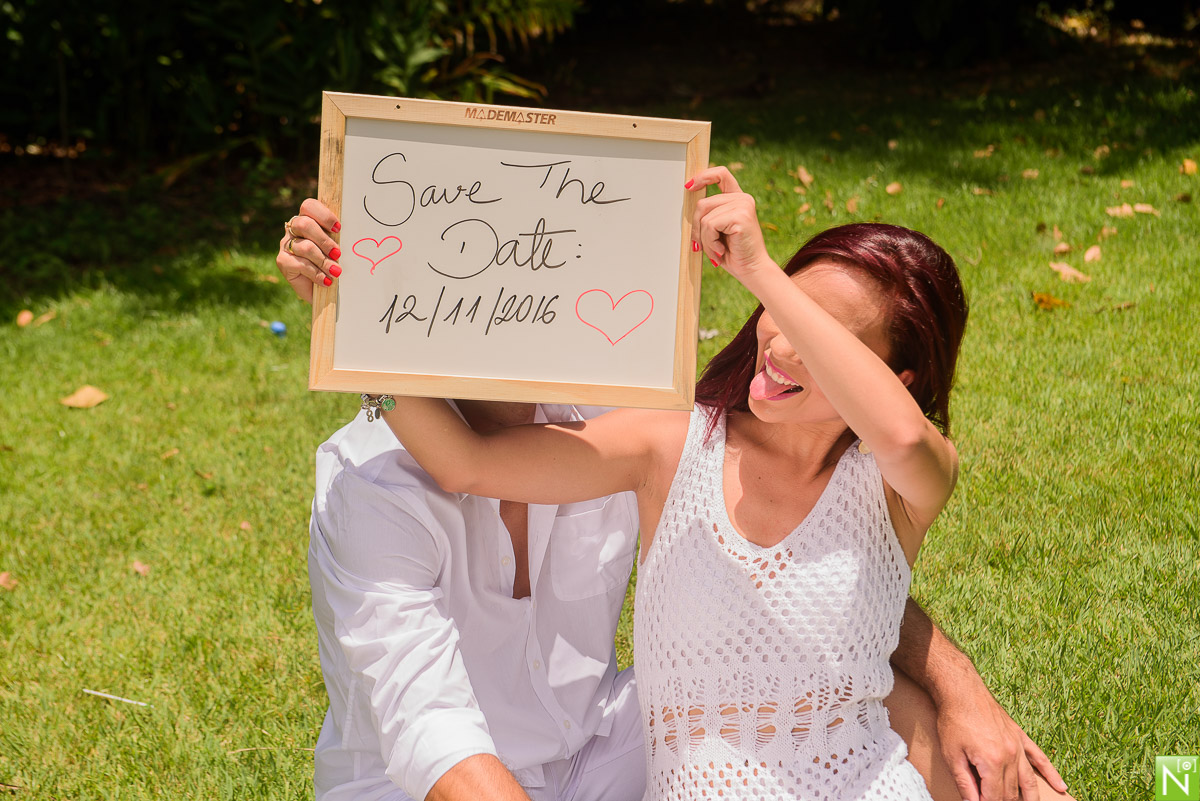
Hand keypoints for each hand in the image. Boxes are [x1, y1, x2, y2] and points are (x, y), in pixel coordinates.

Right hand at [276, 198, 342, 303]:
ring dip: (323, 261)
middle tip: (338, 254)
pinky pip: (300, 264)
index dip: (323, 215)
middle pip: (304, 224)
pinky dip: (316, 274)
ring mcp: (286, 244)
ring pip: (305, 247)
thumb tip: (353, 234)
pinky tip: (326, 281)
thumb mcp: (337, 250)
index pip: (309, 206)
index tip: (338, 228)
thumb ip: (339, 239)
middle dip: (324, 240)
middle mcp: (294, 229)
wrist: (322, 291)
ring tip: (336, 272)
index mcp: (308, 219)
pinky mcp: (282, 261)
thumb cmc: (332, 265)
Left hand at [685, 166, 774, 284]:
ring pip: (704, 218)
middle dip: (696, 228)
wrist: (751, 270)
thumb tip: (687, 202)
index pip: (721, 175)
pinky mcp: (740, 216)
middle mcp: (742, 199)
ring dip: (705, 239)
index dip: (703, 176)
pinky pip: (710, 226)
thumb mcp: (716, 230)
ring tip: (716, 250)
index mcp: (737, 199)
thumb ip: (707, 215)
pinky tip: (721, 251)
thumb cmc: (732, 253)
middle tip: (701, 246)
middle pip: (702, 204)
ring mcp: (742, 205)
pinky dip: (710, 242)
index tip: (689, 186)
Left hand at [936, 686, 1069, 800]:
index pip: (994, 797)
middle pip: (1011, 792)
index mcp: (992, 763)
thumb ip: (964, 783)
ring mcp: (1018, 746)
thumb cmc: (953, 722)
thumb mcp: (952, 756)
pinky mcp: (1020, 736)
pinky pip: (1039, 757)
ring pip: (1029, 781)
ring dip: (1030, 798)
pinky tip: (1060, 786)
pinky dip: (1051, 773)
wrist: (962, 691)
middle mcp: (1010, 756)